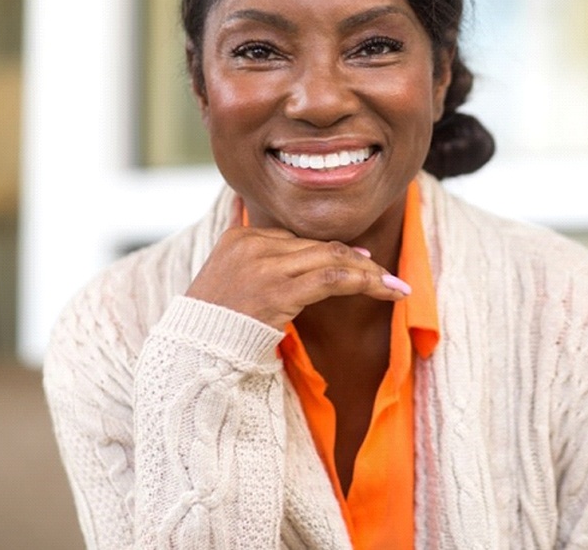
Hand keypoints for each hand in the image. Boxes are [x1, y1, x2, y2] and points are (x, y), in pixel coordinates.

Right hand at [185, 227, 409, 330]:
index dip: (333, 250)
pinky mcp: (277, 291)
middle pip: (318, 245)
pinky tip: (384, 289)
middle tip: (385, 274)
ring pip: (331, 258)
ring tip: (395, 285)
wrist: (192, 351)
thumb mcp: (229, 277)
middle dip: (357, 260)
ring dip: (368, 271)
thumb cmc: (213, 322)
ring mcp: (264, 266)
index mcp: (241, 236)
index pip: (298, 238)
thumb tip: (290, 241)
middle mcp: (253, 245)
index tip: (359, 260)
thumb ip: (258, 257)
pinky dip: (363, 281)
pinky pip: (330, 279)